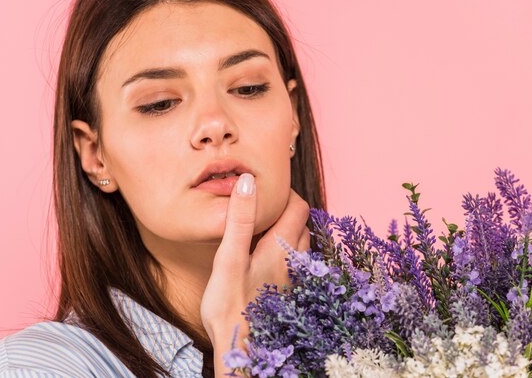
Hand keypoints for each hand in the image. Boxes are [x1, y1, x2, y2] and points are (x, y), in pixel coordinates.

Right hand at [200, 173, 310, 355]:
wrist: (240, 349)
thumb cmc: (230, 305)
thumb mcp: (229, 258)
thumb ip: (240, 219)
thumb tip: (249, 181)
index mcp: (281, 247)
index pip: (298, 207)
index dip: (286, 193)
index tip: (267, 189)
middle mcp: (294, 260)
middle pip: (302, 223)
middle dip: (288, 209)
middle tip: (265, 205)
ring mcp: (293, 278)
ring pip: (301, 244)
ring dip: (289, 230)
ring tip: (265, 228)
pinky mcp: (287, 292)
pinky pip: (294, 262)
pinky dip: (285, 250)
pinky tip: (265, 257)